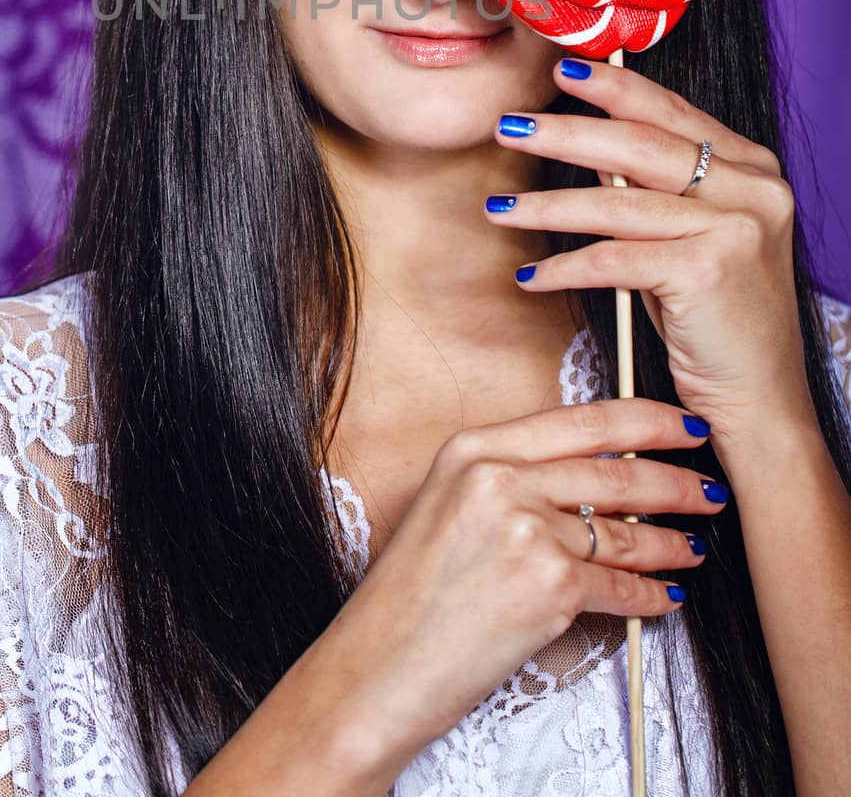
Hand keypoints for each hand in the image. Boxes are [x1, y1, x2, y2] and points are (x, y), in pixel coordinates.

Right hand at [319, 400, 723, 787]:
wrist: (378, 667)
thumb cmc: (408, 600)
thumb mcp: (447, 507)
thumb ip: (510, 480)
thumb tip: (589, 481)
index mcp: (473, 448)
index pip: (581, 420)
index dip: (645, 420)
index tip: (680, 424)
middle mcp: (499, 477)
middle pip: (613, 469)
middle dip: (673, 480)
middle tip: (708, 486)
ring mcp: (524, 528)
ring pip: (623, 529)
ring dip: (669, 541)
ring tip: (693, 545)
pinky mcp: (546, 585)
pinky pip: (619, 586)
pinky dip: (650, 596)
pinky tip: (665, 597)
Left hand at [486, 56, 814, 445]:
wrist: (759, 402)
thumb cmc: (714, 319)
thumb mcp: (689, 239)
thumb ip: (654, 189)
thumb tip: (584, 142)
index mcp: (753, 169)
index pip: (672, 113)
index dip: (615, 89)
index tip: (562, 69)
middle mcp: (754, 189)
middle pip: (639, 145)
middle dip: (565, 133)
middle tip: (509, 125)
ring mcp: (736, 228)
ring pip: (617, 204)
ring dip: (546, 207)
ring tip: (497, 209)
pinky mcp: (707, 272)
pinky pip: (613, 259)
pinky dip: (565, 267)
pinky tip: (530, 276)